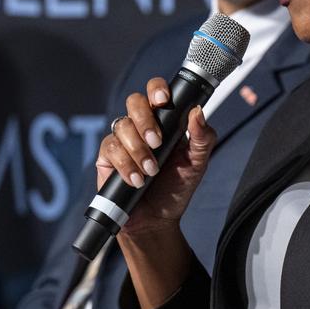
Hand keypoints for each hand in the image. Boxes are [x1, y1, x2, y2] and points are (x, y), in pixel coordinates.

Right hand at [97, 79, 217, 235]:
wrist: (156, 219)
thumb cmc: (176, 188)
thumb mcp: (197, 163)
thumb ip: (202, 138)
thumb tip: (198, 112)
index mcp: (164, 121)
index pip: (156, 92)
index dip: (157, 89)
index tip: (163, 100)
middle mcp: (141, 125)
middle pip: (134, 101)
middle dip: (145, 120)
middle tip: (157, 142)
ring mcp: (122, 139)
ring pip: (121, 125)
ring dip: (138, 149)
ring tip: (151, 171)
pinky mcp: (107, 157)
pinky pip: (110, 148)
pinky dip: (125, 165)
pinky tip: (137, 180)